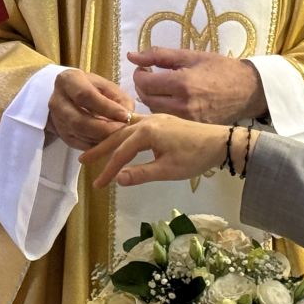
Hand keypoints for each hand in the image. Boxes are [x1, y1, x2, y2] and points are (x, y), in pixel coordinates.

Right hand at [47, 69, 133, 151]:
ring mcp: (57, 120)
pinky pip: (79, 144)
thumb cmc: (91, 87)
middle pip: (79, 120)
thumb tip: (128, 116)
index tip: (125, 115)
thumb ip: (119, 98)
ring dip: (101, 138)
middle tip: (123, 130)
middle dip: (104, 128)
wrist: (69, 94)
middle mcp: (57, 101)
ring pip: (79, 134)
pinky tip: (109, 142)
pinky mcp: (61, 134)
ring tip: (119, 137)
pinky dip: (96, 145)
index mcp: (68, 80)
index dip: (106, 108)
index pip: (85, 96)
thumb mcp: (106, 86)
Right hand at [83, 114, 241, 188]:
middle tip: (83, 160)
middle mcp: (148, 121)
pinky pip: (136, 127)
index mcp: (147, 132)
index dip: (108, 170)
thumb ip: (141, 174)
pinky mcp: (163, 121)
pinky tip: (122, 139)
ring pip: (126, 130)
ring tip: (97, 150)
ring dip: (111, 140)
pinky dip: (124, 135)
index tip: (98, 185)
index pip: (121, 153)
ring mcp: (155, 119)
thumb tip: (117, 179)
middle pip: (118, 136)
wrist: (220, 142)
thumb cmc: (195, 157)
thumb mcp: (168, 170)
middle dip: (101, 149)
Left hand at [128, 47, 266, 123]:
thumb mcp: (191, 56)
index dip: (139, 74)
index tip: (145, 69)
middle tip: (152, 77)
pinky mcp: (192, 128)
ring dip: (152, 99)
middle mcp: (182, 105)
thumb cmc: (220, 69)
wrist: (248, 90)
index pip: (143, 83)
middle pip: (145, 99)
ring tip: (163, 88)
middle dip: (143, 86)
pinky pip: (168, 120)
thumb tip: (131, 56)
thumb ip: (158, 55)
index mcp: (181, 83)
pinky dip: (164, 110)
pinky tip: (172, 101)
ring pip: (154, 111)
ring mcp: (188, 120)